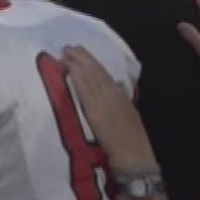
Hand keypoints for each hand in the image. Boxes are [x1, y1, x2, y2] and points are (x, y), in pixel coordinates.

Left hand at [61, 46, 155, 168]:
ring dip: (77, 63)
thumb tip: (118, 83)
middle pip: (96, 71)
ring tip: (66, 52)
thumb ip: (122, 97)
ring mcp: (104, 100)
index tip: (81, 52)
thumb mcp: (130, 112)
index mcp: (120, 95)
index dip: (92, 62)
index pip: (105, 74)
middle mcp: (113, 94)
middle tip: (69, 46)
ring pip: (90, 77)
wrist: (132, 153)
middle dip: (83, 58)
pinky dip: (78, 77)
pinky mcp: (95, 109)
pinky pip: (85, 89)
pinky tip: (70, 69)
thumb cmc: (132, 138)